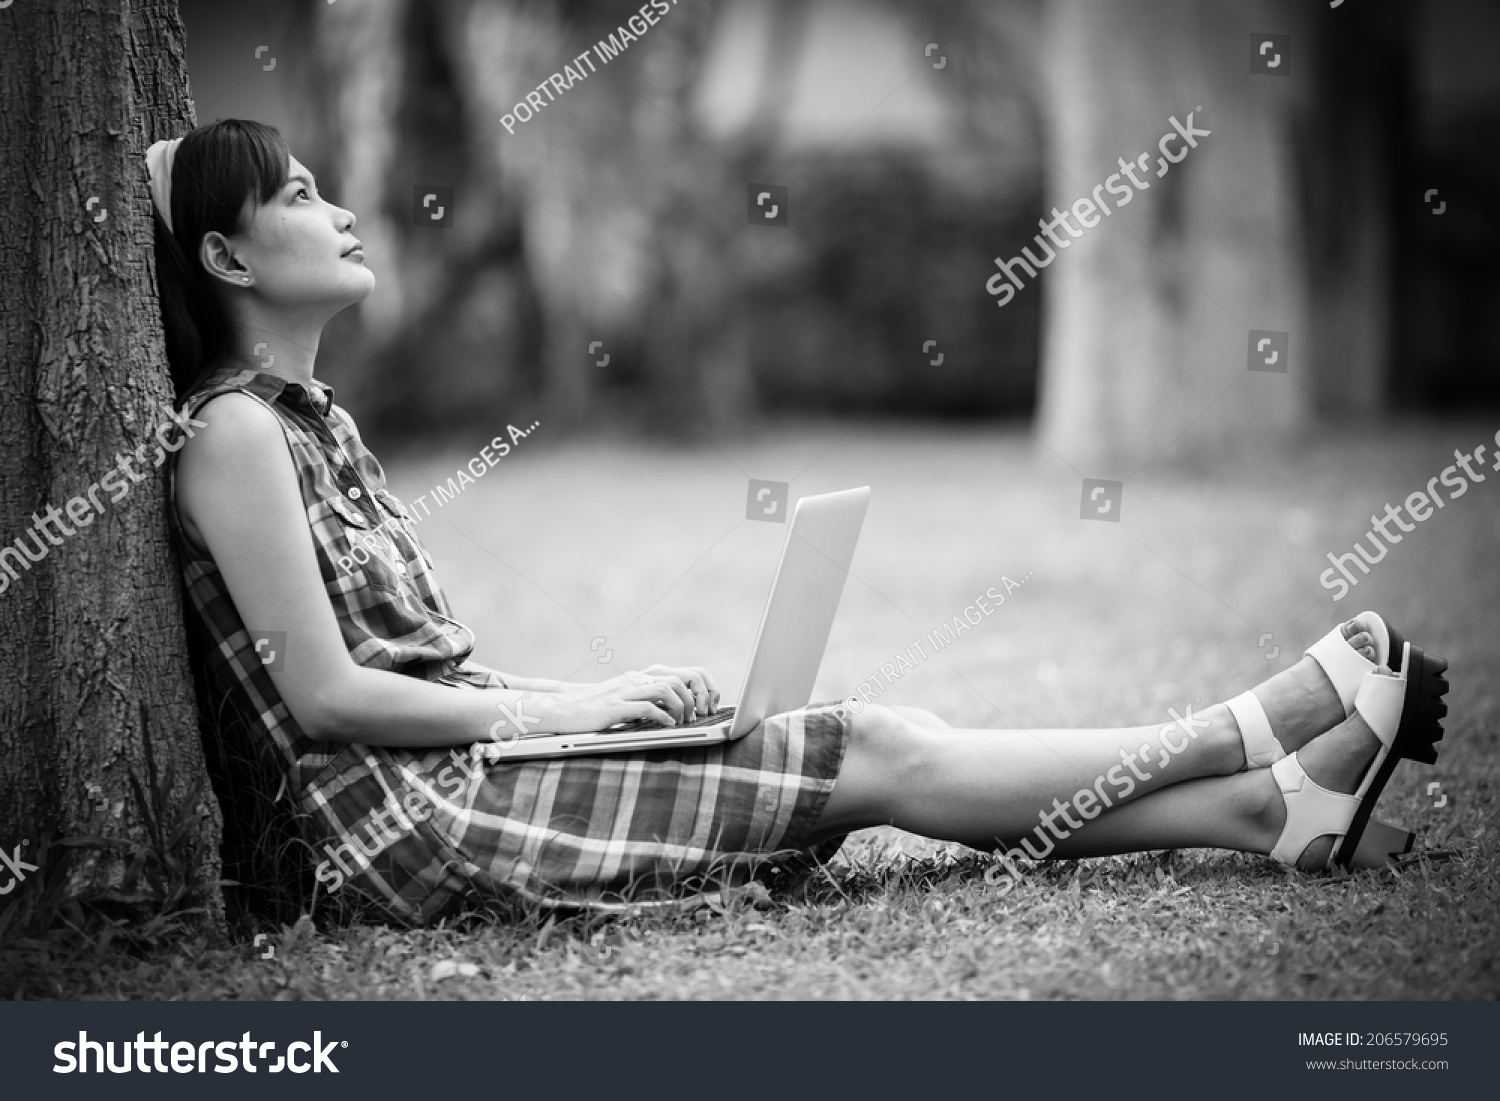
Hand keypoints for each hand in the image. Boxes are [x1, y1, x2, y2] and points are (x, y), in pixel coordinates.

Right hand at [540, 666, 719, 732]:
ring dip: (682, 707)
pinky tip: (667, 726)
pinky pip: (646, 707)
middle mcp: (638, 678)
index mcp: (646, 675)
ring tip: (683, 722)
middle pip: (682, 678)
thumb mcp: (632, 698)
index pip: (689, 672)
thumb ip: (654, 698)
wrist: (566, 708)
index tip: (711, 707)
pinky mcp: (615, 706)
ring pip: (667, 688)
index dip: (706, 688)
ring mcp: (626, 690)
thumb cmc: (601, 707)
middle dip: (698, 699)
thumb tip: (685, 709)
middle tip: (699, 717)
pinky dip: (662, 717)